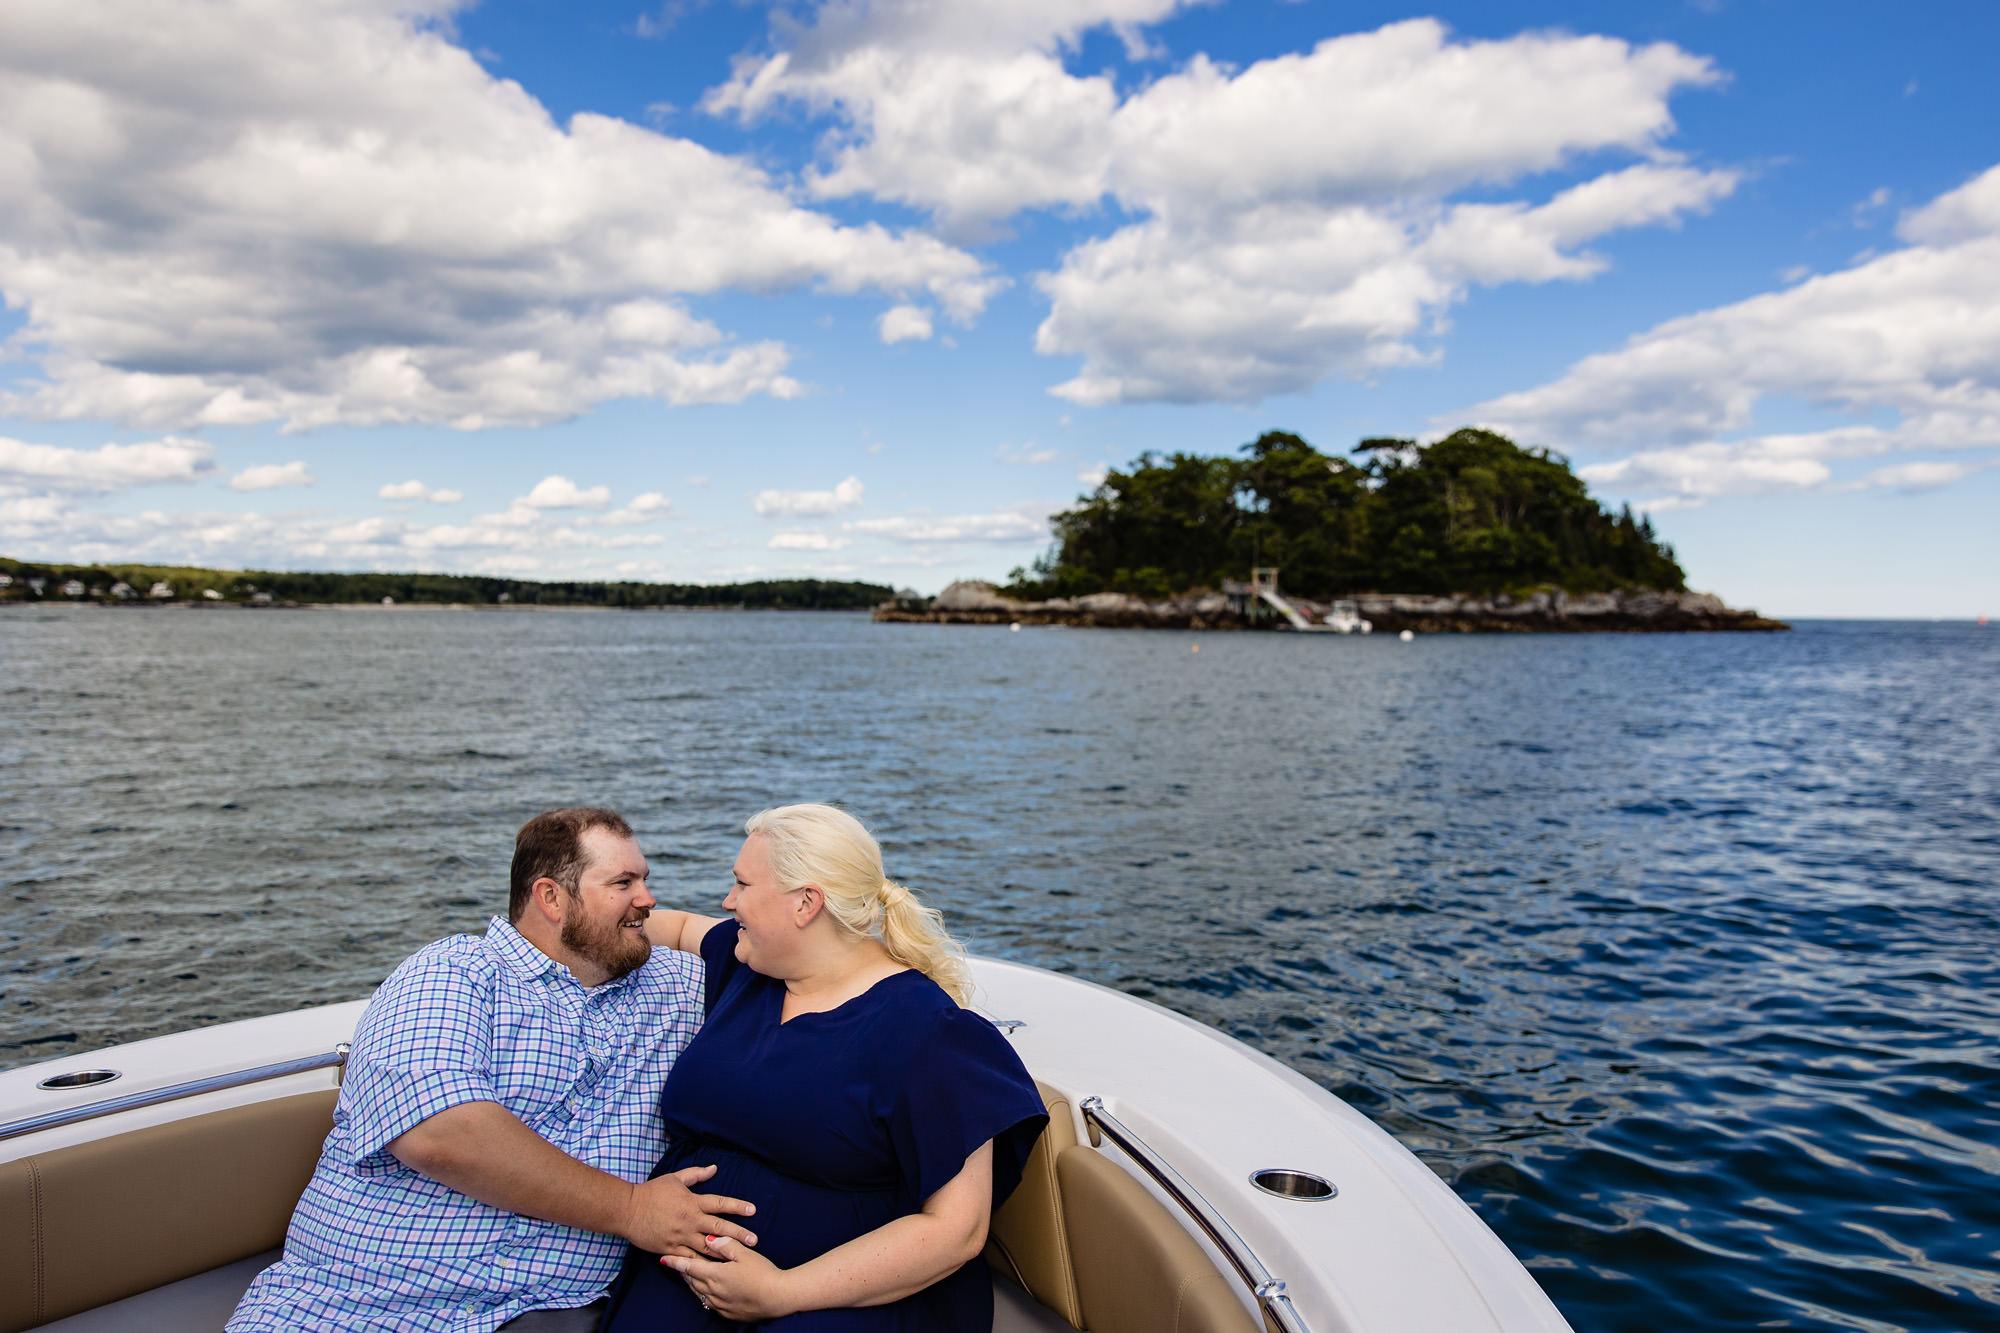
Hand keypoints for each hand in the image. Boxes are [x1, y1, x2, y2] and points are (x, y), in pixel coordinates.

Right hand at [621, 1165, 757, 1255]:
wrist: (627, 1210)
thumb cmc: (652, 1192)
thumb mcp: (675, 1178)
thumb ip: (696, 1174)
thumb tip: (714, 1168)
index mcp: (692, 1202)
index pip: (720, 1204)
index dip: (737, 1206)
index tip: (752, 1210)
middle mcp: (690, 1220)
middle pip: (719, 1228)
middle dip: (738, 1234)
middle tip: (754, 1240)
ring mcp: (681, 1236)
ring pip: (707, 1246)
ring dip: (724, 1252)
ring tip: (739, 1259)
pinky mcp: (671, 1249)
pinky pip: (689, 1259)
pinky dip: (701, 1264)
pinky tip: (712, 1271)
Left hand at [669, 1235, 796, 1321]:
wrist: (778, 1297)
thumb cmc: (763, 1273)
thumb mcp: (745, 1254)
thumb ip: (725, 1244)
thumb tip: (708, 1239)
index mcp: (715, 1275)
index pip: (689, 1267)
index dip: (675, 1262)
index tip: (663, 1258)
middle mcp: (713, 1292)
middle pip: (692, 1280)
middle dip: (683, 1272)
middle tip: (676, 1263)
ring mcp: (719, 1304)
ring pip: (699, 1292)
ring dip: (692, 1283)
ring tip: (688, 1275)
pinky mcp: (727, 1313)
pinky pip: (708, 1302)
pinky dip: (703, 1294)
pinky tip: (707, 1290)